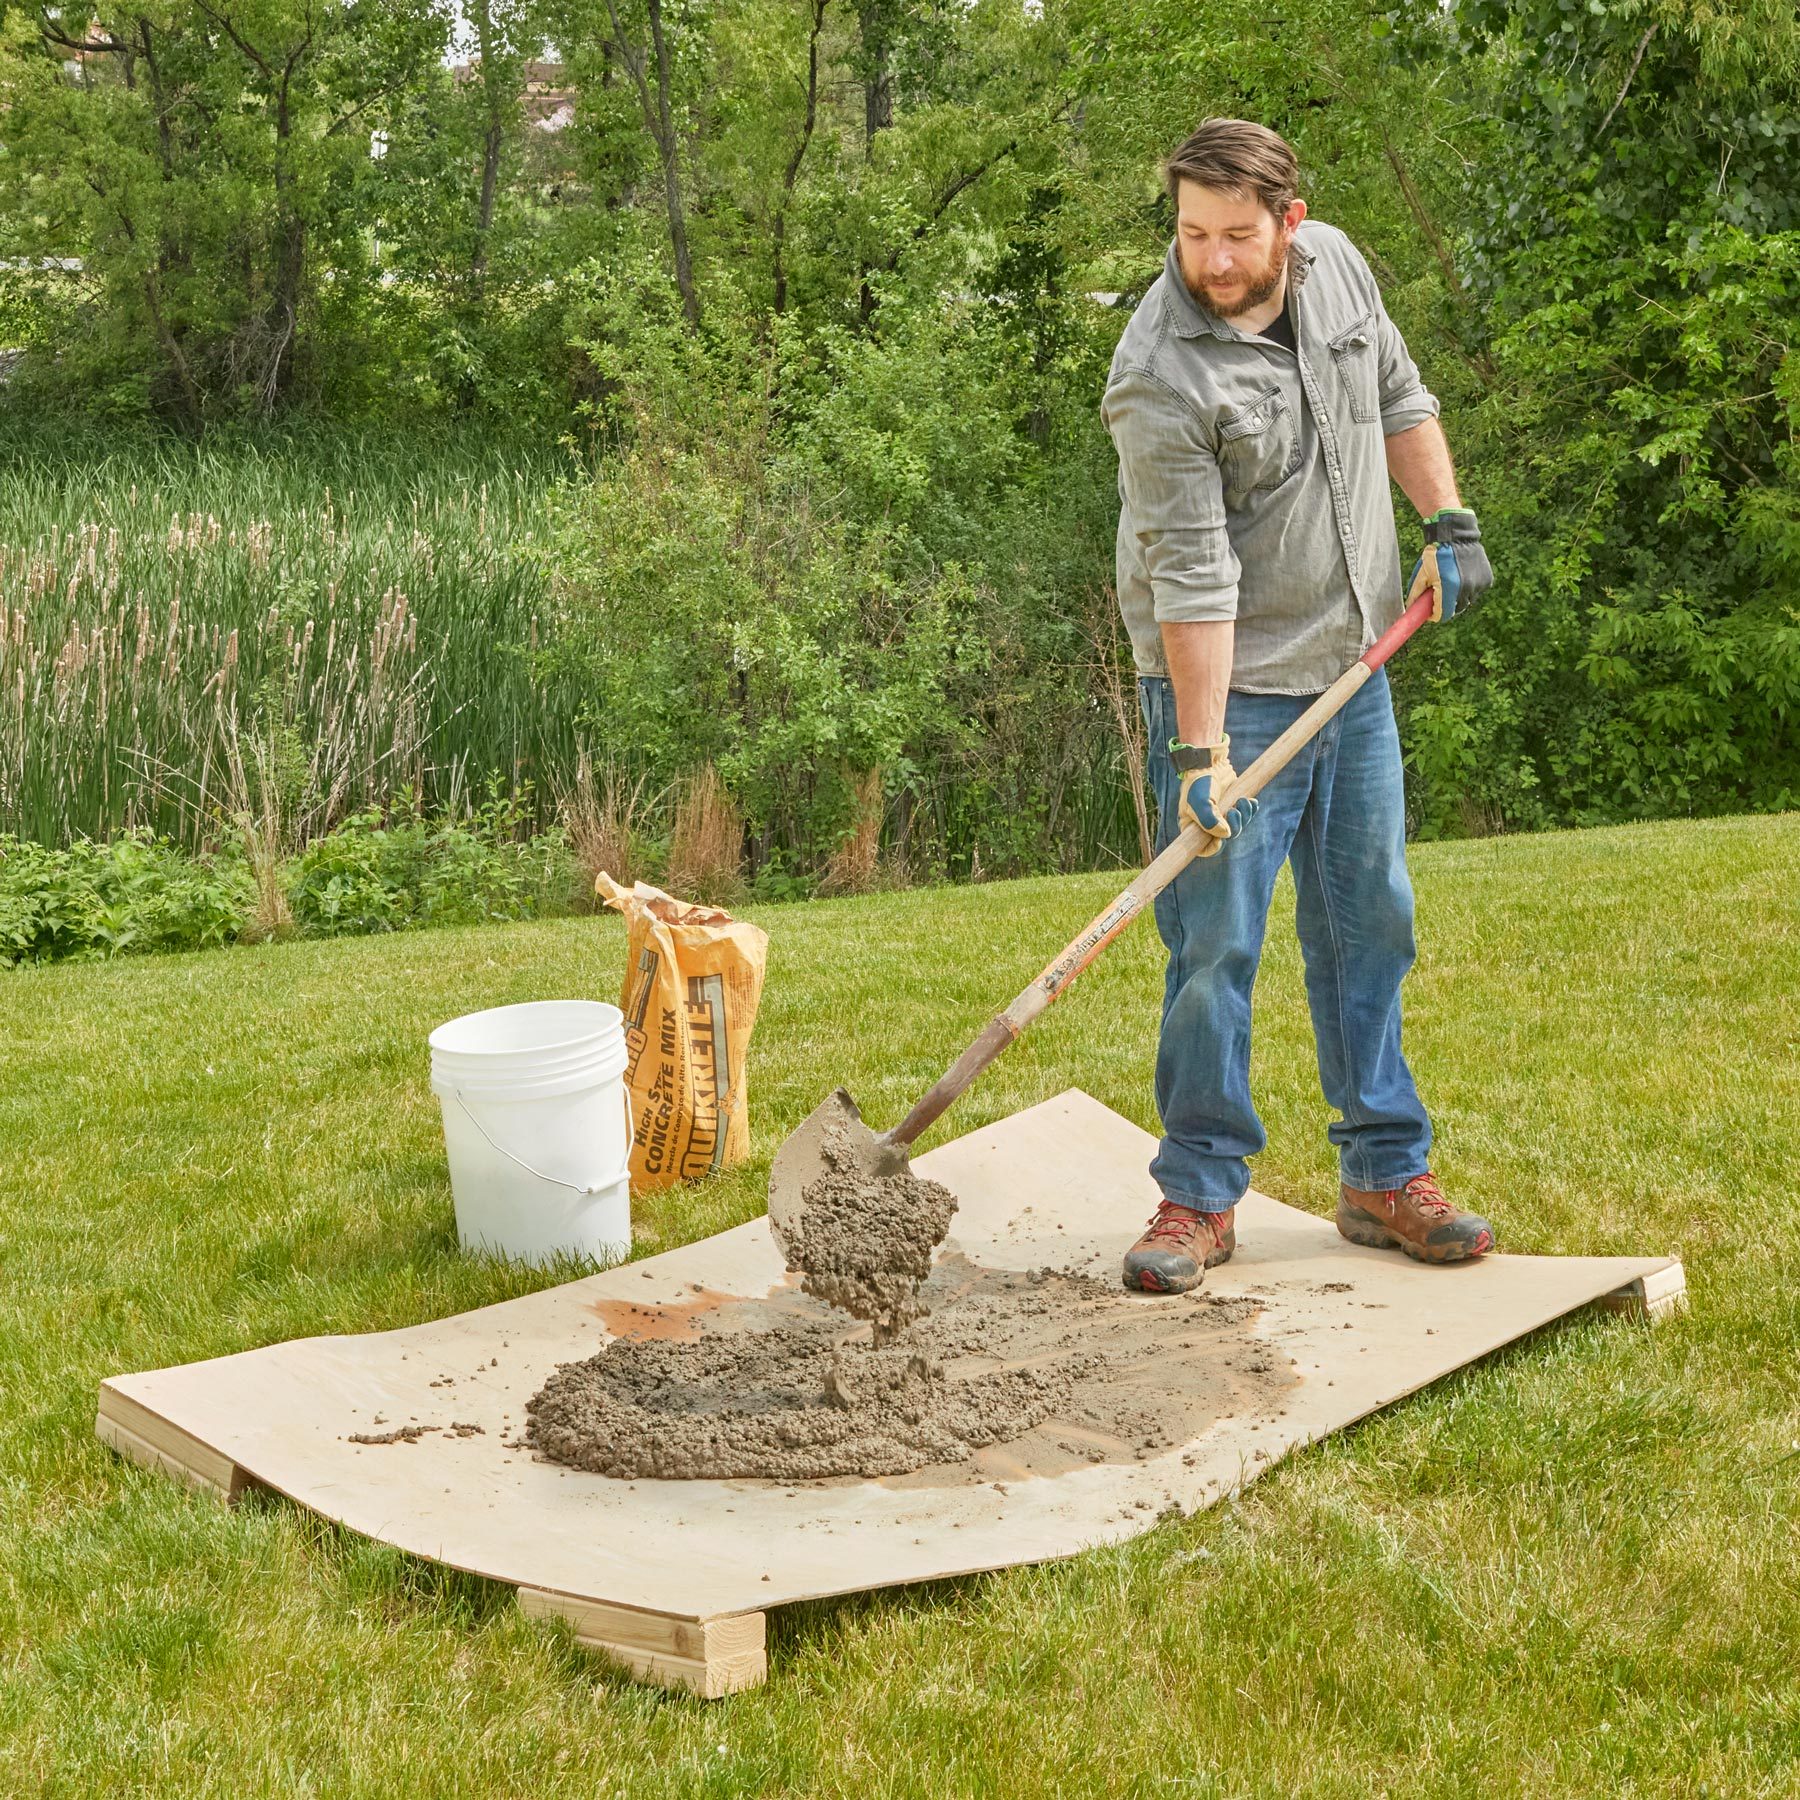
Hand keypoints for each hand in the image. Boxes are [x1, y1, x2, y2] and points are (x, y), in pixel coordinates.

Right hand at [1178, 757, 1258, 858]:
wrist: (1208, 763)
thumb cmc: (1199, 783)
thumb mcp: (1199, 802)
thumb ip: (1209, 820)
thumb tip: (1226, 835)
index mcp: (1194, 827)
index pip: (1204, 848)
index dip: (1214, 848)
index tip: (1220, 840)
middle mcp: (1208, 825)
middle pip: (1226, 837)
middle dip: (1235, 826)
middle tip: (1234, 811)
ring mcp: (1222, 816)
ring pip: (1239, 826)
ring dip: (1245, 816)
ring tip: (1242, 800)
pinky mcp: (1234, 805)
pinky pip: (1247, 815)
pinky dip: (1250, 809)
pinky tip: (1250, 800)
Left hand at [1406, 507, 1492, 621]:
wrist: (1457, 537)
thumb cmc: (1436, 555)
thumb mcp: (1422, 573)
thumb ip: (1416, 593)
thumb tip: (1410, 608)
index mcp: (1449, 588)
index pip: (1443, 614)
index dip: (1435, 615)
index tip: (1430, 611)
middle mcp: (1466, 588)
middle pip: (1456, 610)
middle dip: (1446, 606)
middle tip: (1440, 596)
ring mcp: (1478, 585)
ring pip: (1467, 601)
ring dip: (1459, 597)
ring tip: (1452, 582)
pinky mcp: (1487, 580)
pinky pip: (1476, 592)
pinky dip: (1470, 589)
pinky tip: (1463, 576)